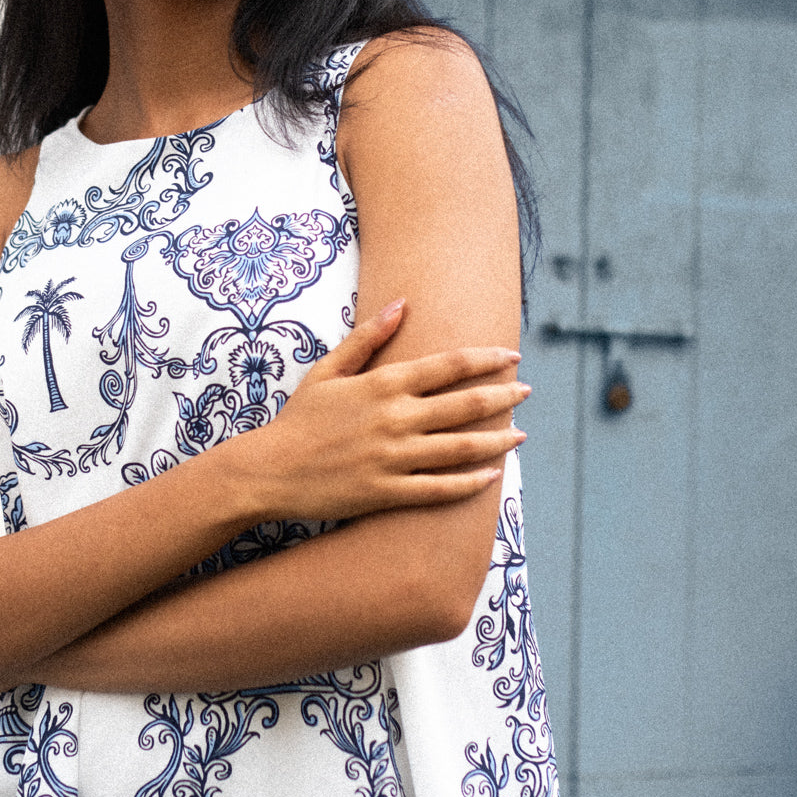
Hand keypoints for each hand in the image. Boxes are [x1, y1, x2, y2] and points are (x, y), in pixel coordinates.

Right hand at [233, 299, 528, 522]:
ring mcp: (393, 458)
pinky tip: (491, 476)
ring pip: (460, 448)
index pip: (450, 366)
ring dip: (497, 440)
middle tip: (527, 392)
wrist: (269, 471)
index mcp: (384, 385)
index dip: (487, 359)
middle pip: (465, 405)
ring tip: (520, 434)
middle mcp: (395, 419)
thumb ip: (367, 338)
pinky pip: (438, 489)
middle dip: (503, 397)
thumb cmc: (301, 419)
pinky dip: (469, 483)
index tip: (512, 357)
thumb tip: (400, 304)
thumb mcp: (328, 371)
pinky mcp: (387, 492)